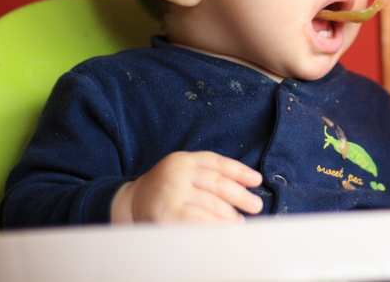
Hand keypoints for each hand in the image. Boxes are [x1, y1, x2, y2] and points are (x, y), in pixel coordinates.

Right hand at [111, 151, 262, 223]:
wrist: (132, 202)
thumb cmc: (167, 186)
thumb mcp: (184, 171)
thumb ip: (210, 173)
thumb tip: (247, 184)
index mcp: (184, 160)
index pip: (217, 163)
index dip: (240, 171)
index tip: (256, 180)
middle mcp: (178, 174)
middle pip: (217, 184)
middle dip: (240, 196)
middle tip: (256, 205)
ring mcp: (172, 195)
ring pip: (210, 204)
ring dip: (230, 215)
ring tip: (240, 221)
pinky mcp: (167, 216)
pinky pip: (197, 221)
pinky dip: (214, 226)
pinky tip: (224, 230)